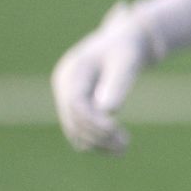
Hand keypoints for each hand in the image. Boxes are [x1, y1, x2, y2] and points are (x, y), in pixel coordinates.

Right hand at [51, 2, 160, 153]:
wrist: (122, 42)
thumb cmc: (127, 50)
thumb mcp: (126, 63)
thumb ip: (117, 84)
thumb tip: (108, 111)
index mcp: (74, 71)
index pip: (75, 103)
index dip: (93, 121)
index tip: (115, 130)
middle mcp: (64, 85)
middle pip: (73, 119)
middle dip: (98, 135)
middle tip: (125, 145)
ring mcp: (65, 97)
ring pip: (74, 130)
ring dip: (97, 143)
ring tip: (123, 148)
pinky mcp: (74, 107)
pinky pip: (80, 131)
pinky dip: (96, 141)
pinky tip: (117, 146)